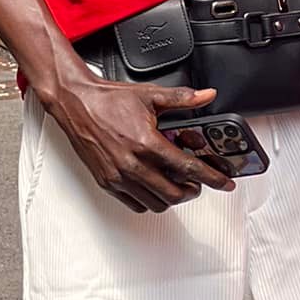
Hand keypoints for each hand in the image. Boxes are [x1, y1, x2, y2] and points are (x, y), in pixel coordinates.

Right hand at [47, 77, 235, 212]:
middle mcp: (132, 164)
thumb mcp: (150, 95)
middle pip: (174, 193)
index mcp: (146, 143)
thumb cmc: (108, 101)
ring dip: (172, 197)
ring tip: (177, 183)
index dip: (212, 178)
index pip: (188, 168)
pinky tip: (154, 186)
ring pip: (156, 203)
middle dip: (193, 190)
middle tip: (198, 182)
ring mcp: (118, 176)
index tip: (224, 183)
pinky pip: (136, 204)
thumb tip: (206, 96)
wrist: (75, 103)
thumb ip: (182, 98)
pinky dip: (150, 200)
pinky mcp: (107, 182)